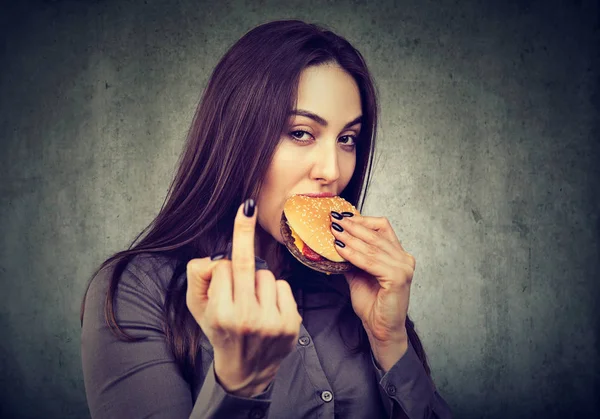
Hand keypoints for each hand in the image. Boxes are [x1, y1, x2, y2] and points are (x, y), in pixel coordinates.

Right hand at [186, 199, 302, 396]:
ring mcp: (271, 322)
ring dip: (259, 281)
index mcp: (220, 314)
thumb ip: (198, 275)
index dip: (221, 268)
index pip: (223, 267)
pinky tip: (268, 309)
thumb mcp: (198, 306)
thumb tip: (218, 256)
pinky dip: (275, 292)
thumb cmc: (219, 330)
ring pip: (266, 274)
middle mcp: (246, 318)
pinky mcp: (291, 324)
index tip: (235, 228)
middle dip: (244, 233)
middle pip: (246, 264)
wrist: (245, 369)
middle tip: (247, 205)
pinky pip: (283, 286)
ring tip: (253, 302)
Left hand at [330, 212, 414, 368]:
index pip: (382, 227)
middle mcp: (404, 259)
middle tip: (334, 221)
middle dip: (352, 226)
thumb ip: (352, 257)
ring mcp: (403, 268)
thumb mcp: (358, 274)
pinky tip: (340, 250)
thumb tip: (334, 240)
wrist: (380, 328)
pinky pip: (371, 262)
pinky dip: (354, 255)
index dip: (361, 219)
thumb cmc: (373, 304)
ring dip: (350, 238)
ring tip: (334, 232)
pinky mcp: (397, 278)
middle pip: (376, 234)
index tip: (341, 216)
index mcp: (398, 254)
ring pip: (372, 248)